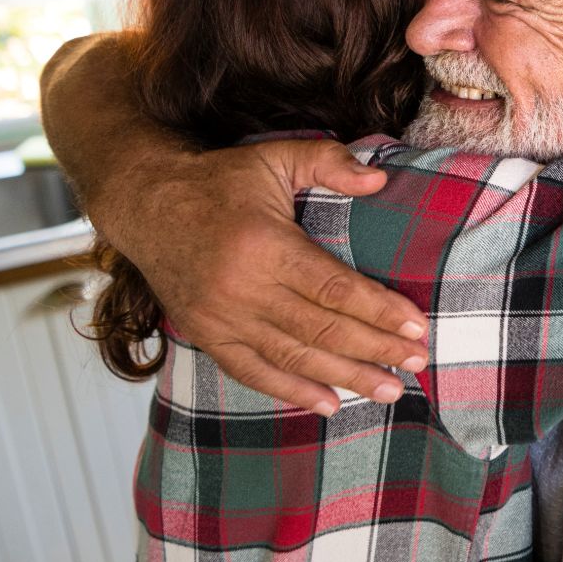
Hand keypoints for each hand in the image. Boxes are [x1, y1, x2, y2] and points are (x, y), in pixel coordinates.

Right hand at [94, 137, 427, 414]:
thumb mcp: (274, 157)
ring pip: (293, 357)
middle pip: (320, 329)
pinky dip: (291, 391)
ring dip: (345, 378)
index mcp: (264, 245)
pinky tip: (329, 404)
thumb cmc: (217, 181)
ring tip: (389, 390)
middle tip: (417, 364)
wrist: (145, 203)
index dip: (378, 311)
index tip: (416, 327)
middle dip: (375, 350)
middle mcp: (241, 288)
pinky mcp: (205, 335)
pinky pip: (252, 372)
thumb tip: (379, 180)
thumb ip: (328, 162)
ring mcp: (220, 318)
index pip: (333, 289)